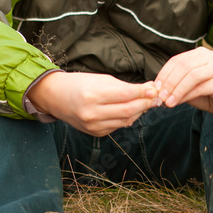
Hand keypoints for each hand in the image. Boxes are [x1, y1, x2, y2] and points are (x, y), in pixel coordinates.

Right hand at [28, 70, 156, 135]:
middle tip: (156, 97)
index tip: (155, 89)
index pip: (126, 95)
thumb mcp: (101, 79)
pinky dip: (127, 118)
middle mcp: (92, 113)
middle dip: (145, 104)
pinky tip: (131, 110)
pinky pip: (118, 126)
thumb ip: (124, 86)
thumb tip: (149, 90)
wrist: (56, 97)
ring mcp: (93, 126)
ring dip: (139, 112)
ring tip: (146, 102)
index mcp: (93, 95)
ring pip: (126, 121)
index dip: (143, 93)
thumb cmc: (80, 84)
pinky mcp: (95, 133)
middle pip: (128, 111)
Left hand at [155, 47, 212, 121]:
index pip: (177, 60)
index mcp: (200, 54)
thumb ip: (175, 84)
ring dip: (176, 90)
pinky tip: (178, 103)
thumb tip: (155, 88)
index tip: (155, 87)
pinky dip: (186, 95)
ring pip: (191, 75)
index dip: (164, 73)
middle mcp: (211, 56)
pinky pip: (200, 87)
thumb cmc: (208, 94)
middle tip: (160, 97)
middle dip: (169, 82)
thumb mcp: (188, 88)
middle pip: (183, 66)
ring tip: (167, 102)